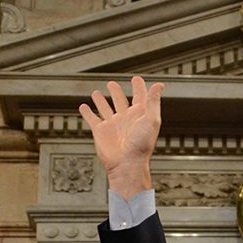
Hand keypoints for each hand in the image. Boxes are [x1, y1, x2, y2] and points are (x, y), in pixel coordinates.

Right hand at [78, 76, 163, 199]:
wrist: (127, 164)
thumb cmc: (142, 144)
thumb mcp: (151, 119)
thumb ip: (153, 101)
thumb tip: (159, 85)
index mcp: (140, 115)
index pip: (140, 97)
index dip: (139, 87)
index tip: (137, 79)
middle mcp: (126, 118)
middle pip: (120, 100)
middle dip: (116, 92)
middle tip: (112, 83)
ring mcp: (112, 125)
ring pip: (105, 108)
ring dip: (101, 100)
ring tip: (97, 92)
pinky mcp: (100, 131)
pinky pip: (92, 118)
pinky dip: (87, 112)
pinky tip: (83, 106)